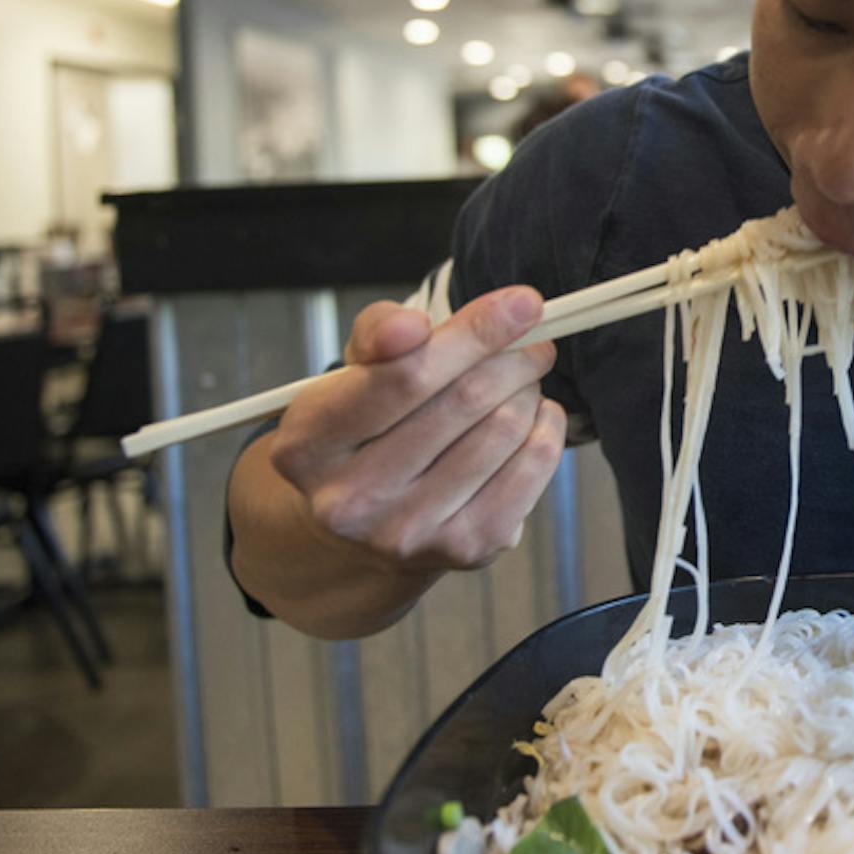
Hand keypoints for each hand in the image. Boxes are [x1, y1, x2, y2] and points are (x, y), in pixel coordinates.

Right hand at [266, 285, 566, 574]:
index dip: (473, 333)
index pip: (404, 377)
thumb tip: (409, 325)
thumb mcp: (353, 373)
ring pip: (504, 429)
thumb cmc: (368, 426)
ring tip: (521, 381)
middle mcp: (351, 500)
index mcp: (307, 445)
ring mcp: (408, 533)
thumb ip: (379, 333)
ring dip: (528, 390)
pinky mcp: (465, 549)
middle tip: (531, 341)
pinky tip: (532, 418)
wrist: (368, 526)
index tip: (523, 303)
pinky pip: (533, 467)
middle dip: (512, 357)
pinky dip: (545, 428)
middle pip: (464, 401)